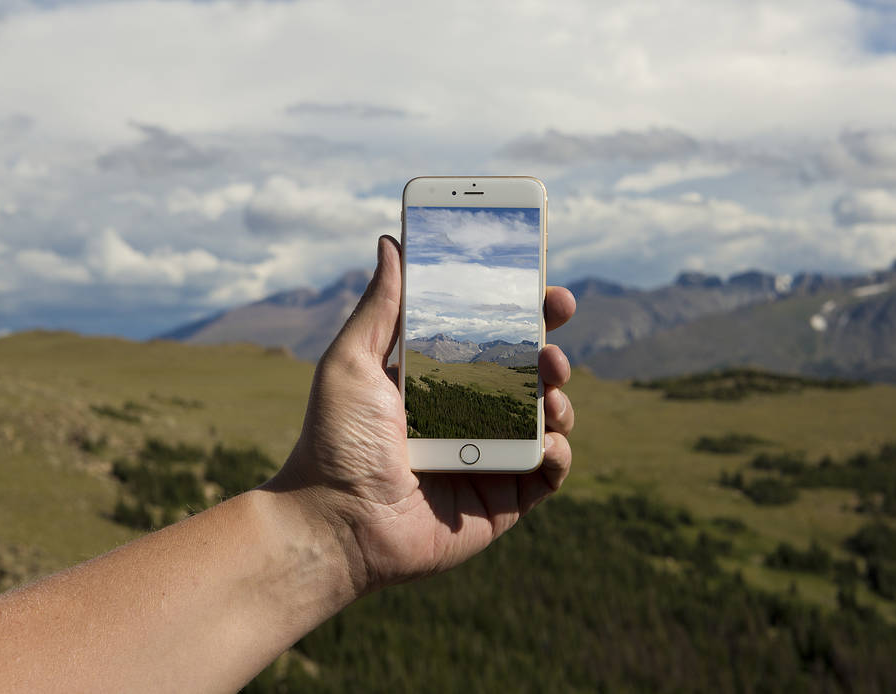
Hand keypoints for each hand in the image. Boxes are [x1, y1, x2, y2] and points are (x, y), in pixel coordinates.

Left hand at [266, 235, 575, 593]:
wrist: (336, 524)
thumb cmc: (334, 442)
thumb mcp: (352, 362)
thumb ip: (380, 307)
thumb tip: (392, 242)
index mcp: (439, 382)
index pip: (491, 339)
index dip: (521, 311)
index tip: (541, 283)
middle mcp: (469, 416)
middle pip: (529, 374)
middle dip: (551, 344)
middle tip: (556, 320)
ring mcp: (491, 458)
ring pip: (548, 417)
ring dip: (560, 394)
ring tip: (549, 382)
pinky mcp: (504, 500)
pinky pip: (549, 472)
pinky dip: (559, 452)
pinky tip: (546, 441)